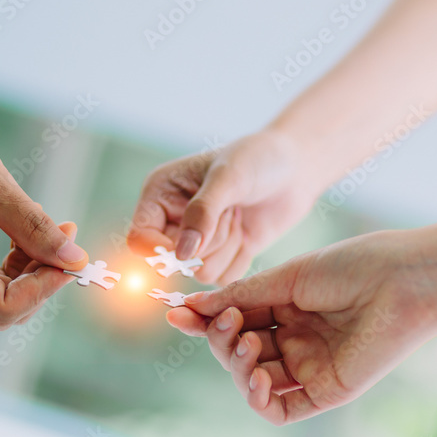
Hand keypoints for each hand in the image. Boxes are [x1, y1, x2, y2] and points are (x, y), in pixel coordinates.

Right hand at [0, 116, 89, 328]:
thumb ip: (32, 226)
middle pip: (3, 307)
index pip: (2, 308)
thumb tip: (75, 260)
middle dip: (42, 275)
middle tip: (66, 232)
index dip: (45, 288)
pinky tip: (20, 235)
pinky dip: (12, 266)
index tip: (72, 257)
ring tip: (43, 225)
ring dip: (30, 269)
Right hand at [127, 130, 321, 284]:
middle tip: (230, 211)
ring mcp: (199, 241)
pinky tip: (248, 232)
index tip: (189, 247)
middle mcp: (174, 220)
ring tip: (239, 217)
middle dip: (208, 242)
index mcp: (160, 193)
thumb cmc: (258, 159)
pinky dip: (241, 259)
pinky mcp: (224, 256)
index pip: (140, 238)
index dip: (160, 250)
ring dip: (226, 250)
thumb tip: (179, 255)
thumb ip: (202, 213)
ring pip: (201, 273)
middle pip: (174, 261)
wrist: (296, 167)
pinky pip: (225, 278)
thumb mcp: (228, 177)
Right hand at [168, 231, 436, 423]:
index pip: (235, 322)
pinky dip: (258, 399)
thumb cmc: (352, 267)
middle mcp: (295, 340)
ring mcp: (309, 367)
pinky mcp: (326, 391)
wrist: (401, 279)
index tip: (175, 312)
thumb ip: (241, 296)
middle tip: (225, 321)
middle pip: (237, 352)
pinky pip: (280, 410)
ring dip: (236, 365)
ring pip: (252, 381)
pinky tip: (256, 378)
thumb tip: (192, 306)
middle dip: (220, 339)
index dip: (204, 321)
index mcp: (286, 308)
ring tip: (244, 342)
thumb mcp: (286, 278)